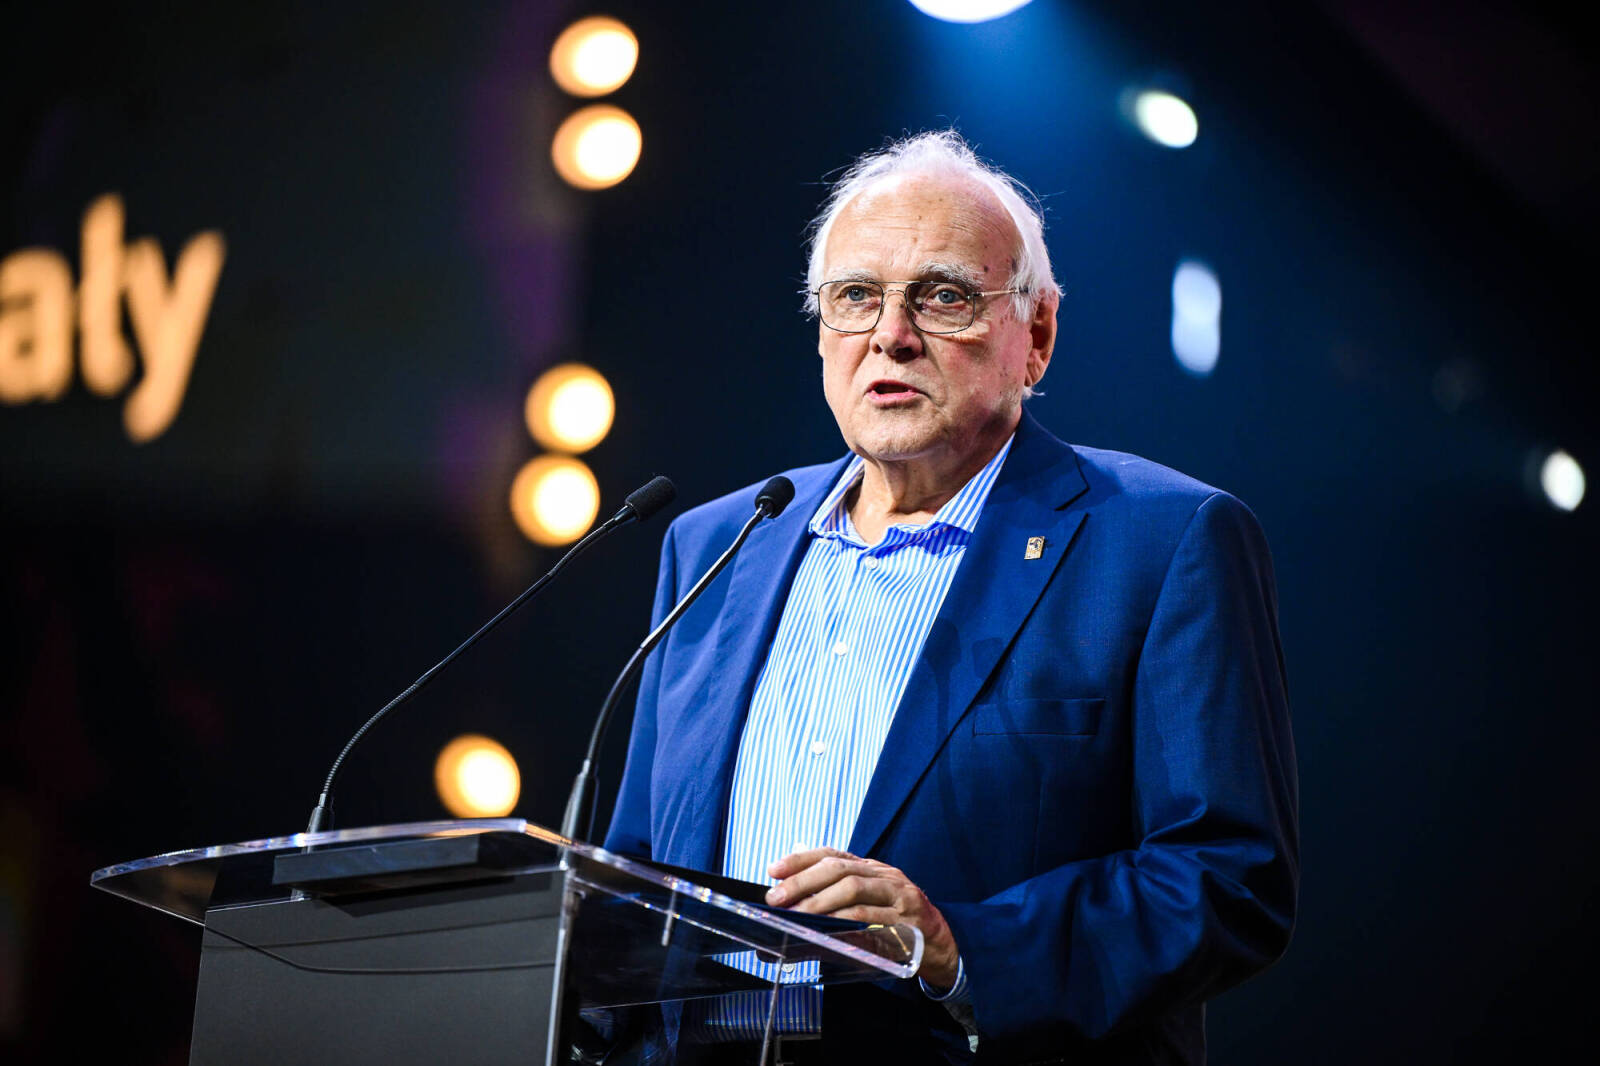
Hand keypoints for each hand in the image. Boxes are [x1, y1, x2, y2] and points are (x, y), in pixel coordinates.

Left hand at [765, 846, 960, 989]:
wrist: (942, 942)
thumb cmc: (897, 922)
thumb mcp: (869, 903)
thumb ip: (836, 897)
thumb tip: (792, 900)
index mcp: (871, 868)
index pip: (832, 854)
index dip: (800, 859)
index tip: (772, 869)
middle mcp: (884, 876)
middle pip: (839, 868)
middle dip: (803, 881)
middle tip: (777, 897)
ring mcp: (897, 896)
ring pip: (854, 889)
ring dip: (820, 902)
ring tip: (797, 915)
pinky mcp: (906, 920)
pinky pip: (871, 917)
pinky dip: (845, 922)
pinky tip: (826, 928)